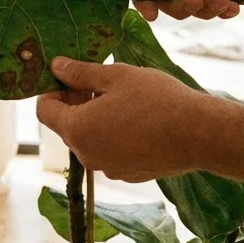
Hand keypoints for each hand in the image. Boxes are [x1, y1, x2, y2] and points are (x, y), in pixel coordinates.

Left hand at [36, 58, 227, 181]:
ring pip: (90, 140)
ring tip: (126, 102)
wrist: (198, 135)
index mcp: (77, 129)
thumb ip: (81, 73)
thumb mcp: (116, 76)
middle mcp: (86, 155)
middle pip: (67, 126)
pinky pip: (110, 153)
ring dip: (98, 121)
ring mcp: (107, 169)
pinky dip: (116, 137)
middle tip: (105, 85)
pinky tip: (140, 123)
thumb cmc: (157, 100)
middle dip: (78, 104)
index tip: (76, 79)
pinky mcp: (127, 175)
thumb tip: (56, 67)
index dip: (55, 91)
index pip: (45, 111)